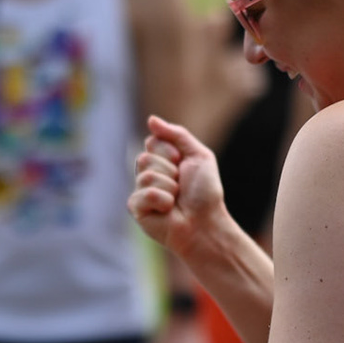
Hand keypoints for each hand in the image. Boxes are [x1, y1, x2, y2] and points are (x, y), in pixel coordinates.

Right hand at [130, 115, 229, 256]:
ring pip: (145, 176)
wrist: (206, 223)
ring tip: (176, 201)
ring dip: (169, 188)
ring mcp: (141, 191)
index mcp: (162, 160)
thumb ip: (177, 135)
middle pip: (145, 157)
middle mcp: (148, 174)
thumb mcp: (198, 155)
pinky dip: (161, 201)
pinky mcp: (136, 209)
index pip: (152, 142)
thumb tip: (151, 119)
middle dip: (170, 170)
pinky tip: (167, 211)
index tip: (183, 164)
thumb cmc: (205, 192)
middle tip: (181, 186)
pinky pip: (143, 194)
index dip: (171, 152)